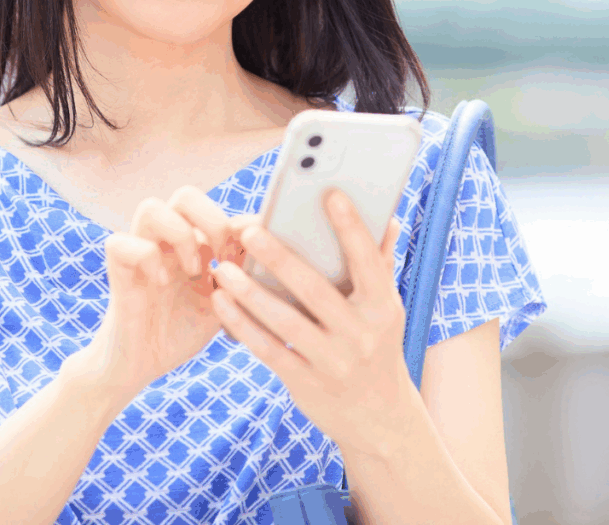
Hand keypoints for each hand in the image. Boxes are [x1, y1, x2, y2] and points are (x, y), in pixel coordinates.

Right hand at [80, 186, 260, 396]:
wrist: (142, 365)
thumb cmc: (182, 330)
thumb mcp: (224, 301)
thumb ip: (244, 274)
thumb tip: (278, 251)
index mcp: (194, 242)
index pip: (217, 208)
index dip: (241, 222)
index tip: (257, 251)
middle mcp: (167, 240)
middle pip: (185, 194)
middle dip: (211, 219)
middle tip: (222, 256)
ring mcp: (141, 252)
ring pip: (151, 207)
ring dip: (179, 235)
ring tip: (193, 269)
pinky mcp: (118, 270)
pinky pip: (120, 242)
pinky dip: (146, 258)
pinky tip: (161, 285)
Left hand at [208, 190, 415, 458]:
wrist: (378, 415)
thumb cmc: (376, 341)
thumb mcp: (386, 306)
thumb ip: (381, 263)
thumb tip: (387, 218)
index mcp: (383, 306)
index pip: (368, 261)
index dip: (352, 228)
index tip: (330, 194)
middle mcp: (361, 334)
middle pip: (316, 290)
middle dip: (281, 258)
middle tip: (249, 231)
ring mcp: (333, 362)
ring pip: (285, 321)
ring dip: (250, 293)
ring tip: (223, 267)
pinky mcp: (306, 383)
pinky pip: (269, 350)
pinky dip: (243, 325)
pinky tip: (221, 302)